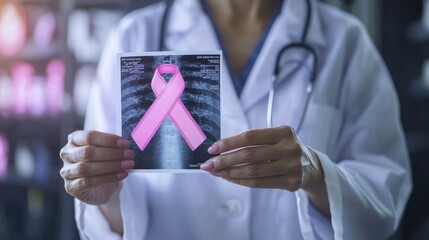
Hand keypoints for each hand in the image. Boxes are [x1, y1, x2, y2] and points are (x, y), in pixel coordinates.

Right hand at [59, 130, 134, 204]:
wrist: (102, 188)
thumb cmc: (104, 164)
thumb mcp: (108, 151)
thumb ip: (113, 145)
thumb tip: (127, 144)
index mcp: (74, 140)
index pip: (89, 136)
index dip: (108, 139)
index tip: (126, 143)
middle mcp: (67, 154)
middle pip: (88, 152)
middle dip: (111, 153)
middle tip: (129, 155)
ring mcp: (66, 171)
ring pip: (86, 168)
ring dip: (110, 166)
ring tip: (127, 165)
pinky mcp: (70, 187)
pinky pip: (87, 182)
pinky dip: (107, 178)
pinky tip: (121, 175)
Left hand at [200, 126, 321, 190]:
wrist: (311, 165)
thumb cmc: (285, 148)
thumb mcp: (276, 138)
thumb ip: (253, 142)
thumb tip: (220, 150)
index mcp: (284, 132)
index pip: (250, 136)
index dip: (229, 142)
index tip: (212, 149)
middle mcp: (290, 148)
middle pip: (249, 155)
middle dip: (224, 160)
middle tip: (208, 164)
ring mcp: (292, 166)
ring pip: (253, 171)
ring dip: (229, 173)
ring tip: (216, 173)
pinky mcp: (292, 182)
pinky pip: (259, 183)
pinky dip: (241, 181)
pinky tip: (229, 178)